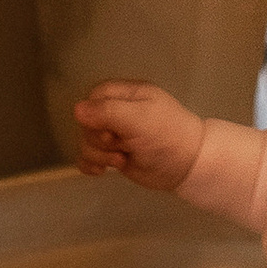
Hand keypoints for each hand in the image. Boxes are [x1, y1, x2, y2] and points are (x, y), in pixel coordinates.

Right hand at [72, 79, 202, 193]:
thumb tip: (76, 110)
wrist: (189, 166)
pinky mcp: (115, 156)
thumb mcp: (139, 119)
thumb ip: (107, 112)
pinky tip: (101, 172)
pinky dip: (90, 164)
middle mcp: (119, 113)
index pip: (94, 97)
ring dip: (98, 154)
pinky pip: (89, 157)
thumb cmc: (167, 136)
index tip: (109, 129)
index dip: (94, 115)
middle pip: (88, 122)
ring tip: (121, 161)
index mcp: (127, 95)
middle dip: (98, 139)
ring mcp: (116, 136)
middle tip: (120, 145)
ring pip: (87, 141)